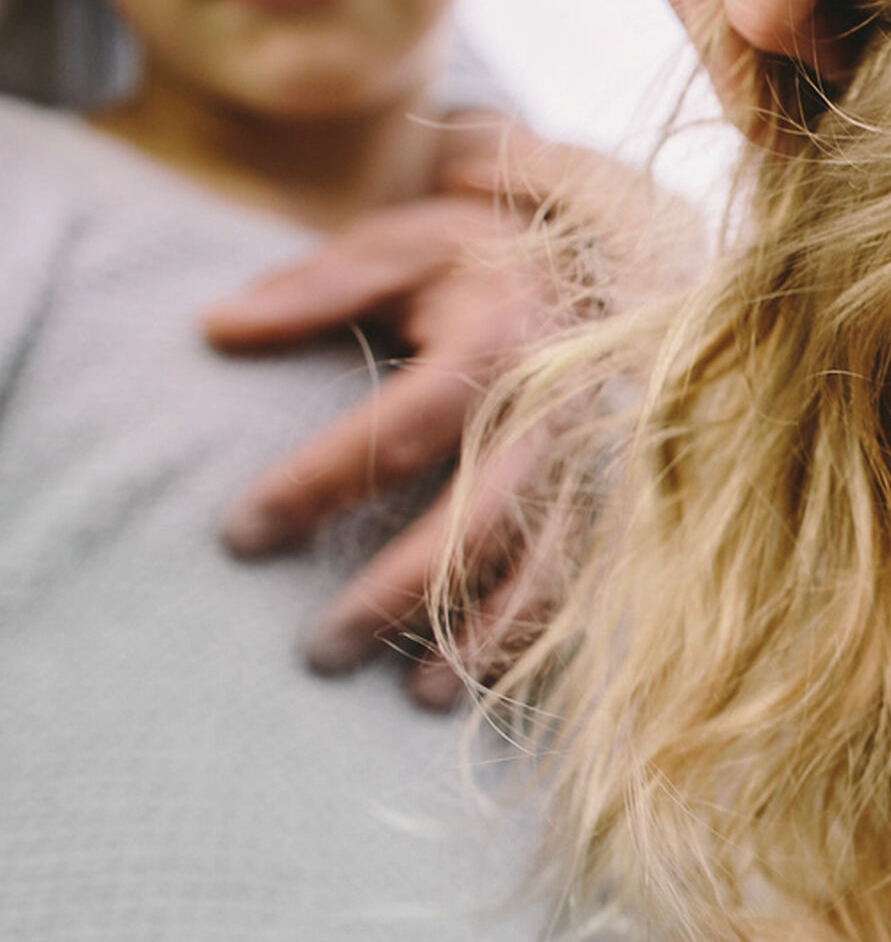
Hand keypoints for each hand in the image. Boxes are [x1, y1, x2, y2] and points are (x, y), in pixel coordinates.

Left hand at [206, 136, 693, 706]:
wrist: (613, 252)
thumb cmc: (483, 257)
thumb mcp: (401, 247)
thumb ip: (314, 287)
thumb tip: (215, 329)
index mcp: (495, 341)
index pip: (397, 428)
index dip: (317, 484)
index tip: (240, 534)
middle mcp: (556, 407)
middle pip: (477, 517)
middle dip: (400, 592)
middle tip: (319, 650)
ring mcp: (599, 456)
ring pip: (549, 562)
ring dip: (487, 635)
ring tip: (417, 694)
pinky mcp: (625, 491)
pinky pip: (592, 575)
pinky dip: (546, 633)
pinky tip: (495, 679)